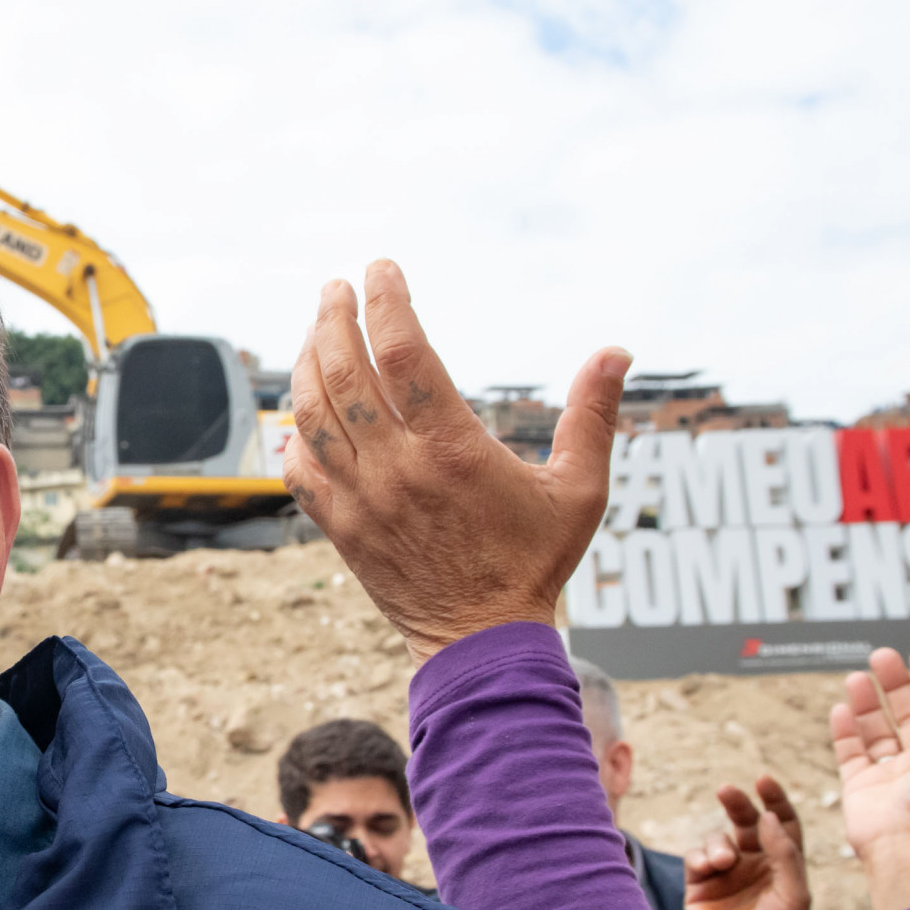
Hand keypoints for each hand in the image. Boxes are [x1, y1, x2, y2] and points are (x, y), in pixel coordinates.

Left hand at [283, 263, 632, 661]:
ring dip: (307, 364)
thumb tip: (616, 351)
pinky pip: (300, 471)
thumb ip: (593, 416)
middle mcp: (398, 469)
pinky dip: (293, 435)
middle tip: (336, 288)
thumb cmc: (535, 561)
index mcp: (453, 450)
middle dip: (333, 319)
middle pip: (345, 374)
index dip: (387, 301)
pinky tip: (298, 411)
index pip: (404, 354)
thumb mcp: (579, 488)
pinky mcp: (340, 529)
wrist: (482, 641)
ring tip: (315, 330)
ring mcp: (361, 500)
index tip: (381, 268)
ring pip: (313, 415)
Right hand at [683, 777, 810, 909]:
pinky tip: (708, 870)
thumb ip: (785, 854)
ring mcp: (727, 876)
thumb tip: (768, 816)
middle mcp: (756, 867)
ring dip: (719, 843)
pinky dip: (701, 857)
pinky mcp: (699, 887)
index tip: (763, 780)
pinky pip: (696, 857)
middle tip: (728, 790)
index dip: (775, 800)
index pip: (782, 825)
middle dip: (738, 805)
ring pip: (718, 838)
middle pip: (747, 823)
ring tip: (723, 862)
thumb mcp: (794, 896)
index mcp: (785, 868)